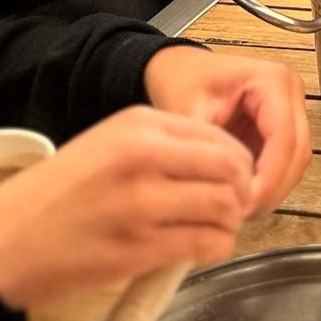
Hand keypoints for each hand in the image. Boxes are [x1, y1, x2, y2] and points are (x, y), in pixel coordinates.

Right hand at [0, 107, 251, 311]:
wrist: (4, 239)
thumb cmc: (59, 193)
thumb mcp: (111, 143)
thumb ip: (165, 143)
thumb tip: (221, 158)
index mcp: (139, 125)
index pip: (219, 136)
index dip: (240, 159)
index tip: (239, 175)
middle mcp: (144, 157)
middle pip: (230, 168)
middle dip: (243, 188)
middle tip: (237, 202)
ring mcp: (140, 204)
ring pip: (223, 205)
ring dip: (232, 220)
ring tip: (221, 225)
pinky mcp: (135, 249)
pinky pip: (203, 243)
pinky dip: (218, 245)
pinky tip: (209, 246)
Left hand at [143, 46, 310, 215]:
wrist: (179, 68)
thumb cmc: (183, 80)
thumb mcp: (185, 112)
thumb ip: (206, 151)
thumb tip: (221, 193)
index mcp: (272, 81)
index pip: (284, 137)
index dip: (269, 176)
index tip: (242, 204)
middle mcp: (290, 92)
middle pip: (299, 150)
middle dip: (274, 187)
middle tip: (241, 214)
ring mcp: (291, 107)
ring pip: (299, 159)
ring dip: (276, 188)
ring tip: (240, 209)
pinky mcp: (283, 124)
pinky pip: (288, 160)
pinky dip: (272, 182)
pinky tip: (244, 196)